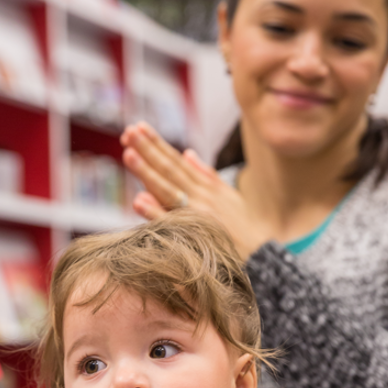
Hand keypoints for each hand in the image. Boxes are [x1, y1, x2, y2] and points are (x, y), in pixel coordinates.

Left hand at [120, 122, 272, 258]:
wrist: (260, 259)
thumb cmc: (243, 229)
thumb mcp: (229, 196)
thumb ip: (207, 175)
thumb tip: (187, 153)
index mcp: (205, 187)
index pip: (176, 162)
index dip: (157, 144)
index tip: (138, 128)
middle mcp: (200, 198)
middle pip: (170, 170)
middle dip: (148, 150)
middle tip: (129, 132)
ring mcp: (197, 216)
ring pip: (168, 190)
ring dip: (148, 173)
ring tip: (128, 155)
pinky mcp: (195, 237)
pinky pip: (171, 224)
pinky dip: (156, 213)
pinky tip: (138, 201)